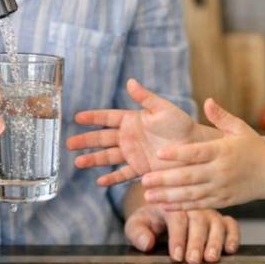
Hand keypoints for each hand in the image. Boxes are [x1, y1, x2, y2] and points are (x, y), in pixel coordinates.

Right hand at [67, 78, 201, 185]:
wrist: (194, 146)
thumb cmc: (181, 124)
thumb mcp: (163, 108)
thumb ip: (145, 97)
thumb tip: (130, 81)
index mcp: (133, 120)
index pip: (108, 117)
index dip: (93, 117)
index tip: (77, 117)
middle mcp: (130, 137)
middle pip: (103, 139)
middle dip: (86, 140)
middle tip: (69, 143)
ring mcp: (134, 153)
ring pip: (108, 157)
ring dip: (93, 160)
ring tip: (78, 163)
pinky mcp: (141, 168)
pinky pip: (123, 174)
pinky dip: (112, 179)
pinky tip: (99, 182)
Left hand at [125, 203, 239, 263]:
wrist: (161, 210)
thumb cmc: (150, 219)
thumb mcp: (137, 223)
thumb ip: (137, 232)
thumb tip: (147, 243)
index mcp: (171, 203)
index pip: (177, 218)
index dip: (178, 238)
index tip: (176, 255)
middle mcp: (193, 206)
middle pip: (199, 220)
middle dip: (196, 242)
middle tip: (193, 260)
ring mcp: (208, 211)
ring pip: (216, 222)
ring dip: (215, 241)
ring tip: (211, 257)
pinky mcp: (220, 219)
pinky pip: (231, 224)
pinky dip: (233, 235)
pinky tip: (230, 248)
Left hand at [142, 99, 264, 210]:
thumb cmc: (254, 148)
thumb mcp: (240, 128)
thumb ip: (221, 116)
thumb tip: (207, 100)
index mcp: (223, 151)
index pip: (197, 152)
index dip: (178, 153)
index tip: (159, 153)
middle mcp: (221, 171)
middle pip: (189, 176)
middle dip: (165, 179)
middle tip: (144, 180)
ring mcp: (221, 188)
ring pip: (191, 194)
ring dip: (168, 196)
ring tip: (147, 196)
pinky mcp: (223, 201)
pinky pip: (199, 205)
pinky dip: (182, 207)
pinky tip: (164, 206)